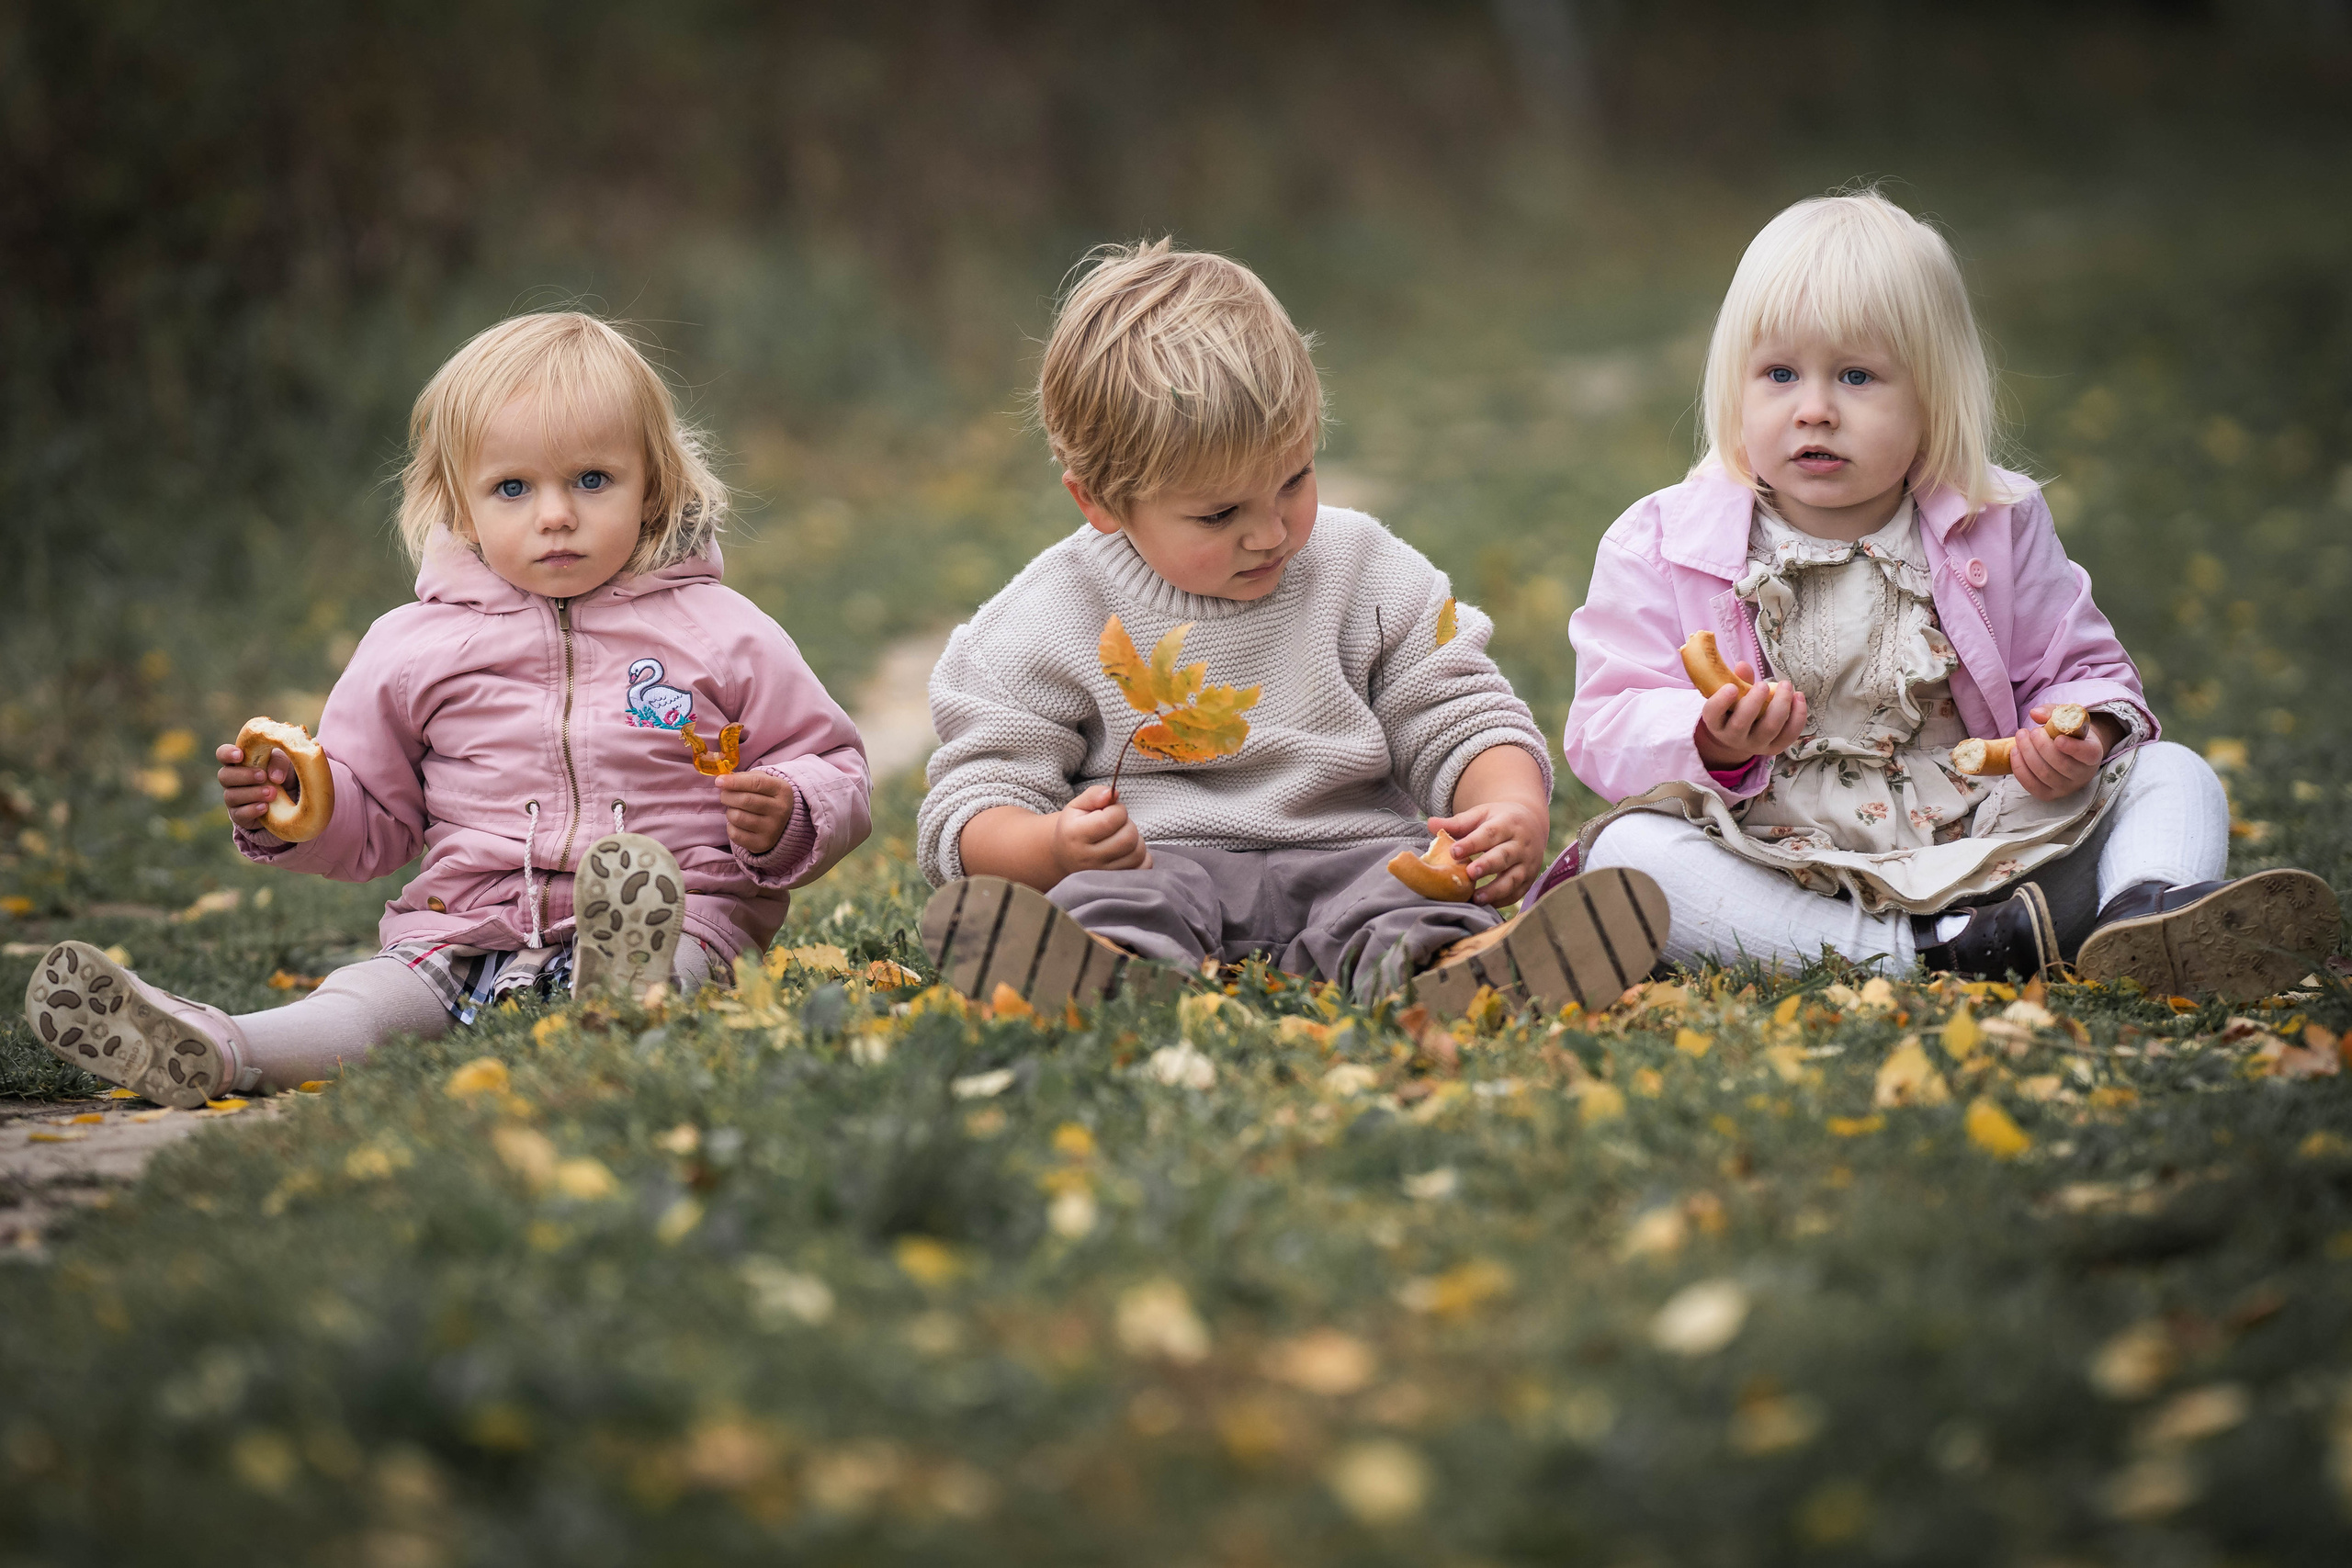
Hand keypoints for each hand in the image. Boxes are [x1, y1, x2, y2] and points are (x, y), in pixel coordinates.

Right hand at [216, 742, 289, 837]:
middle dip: (244, 776)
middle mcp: (231, 780)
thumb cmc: (280, 774)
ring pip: (231, 795)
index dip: (227, 754)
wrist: (288, 801)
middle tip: (263, 776)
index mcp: (238, 762)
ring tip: (272, 793)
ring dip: (252, 793)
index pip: (222, 754)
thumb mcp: (284, 764)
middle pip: (224, 776)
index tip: (240, 755)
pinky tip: (265, 806)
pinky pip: (239, 814)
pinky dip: (252, 809)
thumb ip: (279, 763)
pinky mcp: (240, 815)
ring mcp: (233, 799)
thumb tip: (275, 777)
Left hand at [717, 769, 794, 855]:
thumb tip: (722, 780)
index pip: (756, 783)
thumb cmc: (766, 797)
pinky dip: (731, 827)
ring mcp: (773, 829)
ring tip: (734, 810)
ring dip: (729, 812)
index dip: (735, 781)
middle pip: (745, 800)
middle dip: (727, 796)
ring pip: (738, 817)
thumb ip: (744, 778)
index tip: (719, 781)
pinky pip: (735, 834)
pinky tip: (737, 824)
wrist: (783, 824)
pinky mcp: (763, 844)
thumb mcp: (763, 782)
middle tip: (724, 795)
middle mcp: (781, 810)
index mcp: (782, 790)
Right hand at [1051, 785, 1151, 876]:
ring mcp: (1102, 874)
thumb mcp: (1077, 807)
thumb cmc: (1074, 828)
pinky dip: (1142, 857)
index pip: (1112, 819)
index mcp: (1075, 835)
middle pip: (1128, 837)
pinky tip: (1128, 852)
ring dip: (1136, 840)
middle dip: (1128, 825)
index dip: (1118, 809)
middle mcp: (1087, 858)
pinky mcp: (1115, 884)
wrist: (1065, 857)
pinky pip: (1142, 868)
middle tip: (1118, 825)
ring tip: (1121, 838)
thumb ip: (1094, 795)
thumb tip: (1113, 793)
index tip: (1111, 811)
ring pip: (1137, 853)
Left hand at [1427, 797, 1547, 906]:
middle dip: (1487, 865)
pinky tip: (1485, 905)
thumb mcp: (1481, 815)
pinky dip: (1502, 900)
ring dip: (1495, 890)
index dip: (1472, 843)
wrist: (1532, 824)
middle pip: (1504, 856)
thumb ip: (1457, 822)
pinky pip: (1518, 892)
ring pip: (1513, 878)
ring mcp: (1528, 863)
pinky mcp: (1529, 879)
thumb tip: (1430, 824)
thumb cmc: (1499, 820)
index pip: (1489, 833)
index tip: (1454, 851)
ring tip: (1476, 898)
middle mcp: (1521, 844)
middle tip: (1469, 873)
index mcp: (1508, 823)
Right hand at [1694, 663, 1808, 769]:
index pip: (1712, 714)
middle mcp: (1733, 737)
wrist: (1741, 736)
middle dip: (1754, 701)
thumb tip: (1743, 666)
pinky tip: (1799, 697)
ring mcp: (1755, 745)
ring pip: (1769, 728)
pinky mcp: (1774, 748)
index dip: (1721, 701)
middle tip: (1763, 684)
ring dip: (1781, 705)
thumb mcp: (1731, 695)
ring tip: (1786, 685)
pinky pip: (1789, 735)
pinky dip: (1797, 716)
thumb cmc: (1735, 709)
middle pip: (1741, 723)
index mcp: (1716, 722)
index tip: (1731, 687)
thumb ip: (1738, 681)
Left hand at [2010, 706, 2116, 802]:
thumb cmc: (2068, 733)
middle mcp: (2083, 774)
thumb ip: (2053, 713)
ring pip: (2044, 774)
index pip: (2088, 754)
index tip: (2057, 739)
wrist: (2069, 752)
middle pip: (2060, 764)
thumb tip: (2034, 713)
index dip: (2073, 748)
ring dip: (2027, 754)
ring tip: (2021, 737)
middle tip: (2031, 732)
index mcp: (2093, 753)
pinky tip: (2015, 752)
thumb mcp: (2066, 718)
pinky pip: (2032, 785)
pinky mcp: (2049, 795)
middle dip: (2040, 746)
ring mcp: (2066, 788)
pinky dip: (2020, 768)